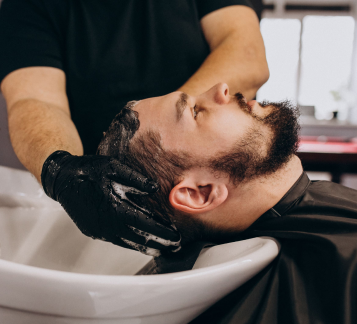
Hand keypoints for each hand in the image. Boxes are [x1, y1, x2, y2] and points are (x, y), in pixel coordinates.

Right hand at [41, 150, 180, 255]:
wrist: (62, 179)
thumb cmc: (89, 171)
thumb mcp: (113, 167)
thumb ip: (135, 179)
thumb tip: (154, 188)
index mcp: (115, 207)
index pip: (145, 223)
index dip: (162, 231)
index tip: (176, 234)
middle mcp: (108, 224)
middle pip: (139, 238)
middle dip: (159, 243)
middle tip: (175, 245)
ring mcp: (99, 230)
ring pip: (128, 243)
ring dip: (146, 247)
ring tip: (163, 249)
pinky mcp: (93, 231)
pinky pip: (117, 240)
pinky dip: (131, 244)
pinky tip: (140, 244)